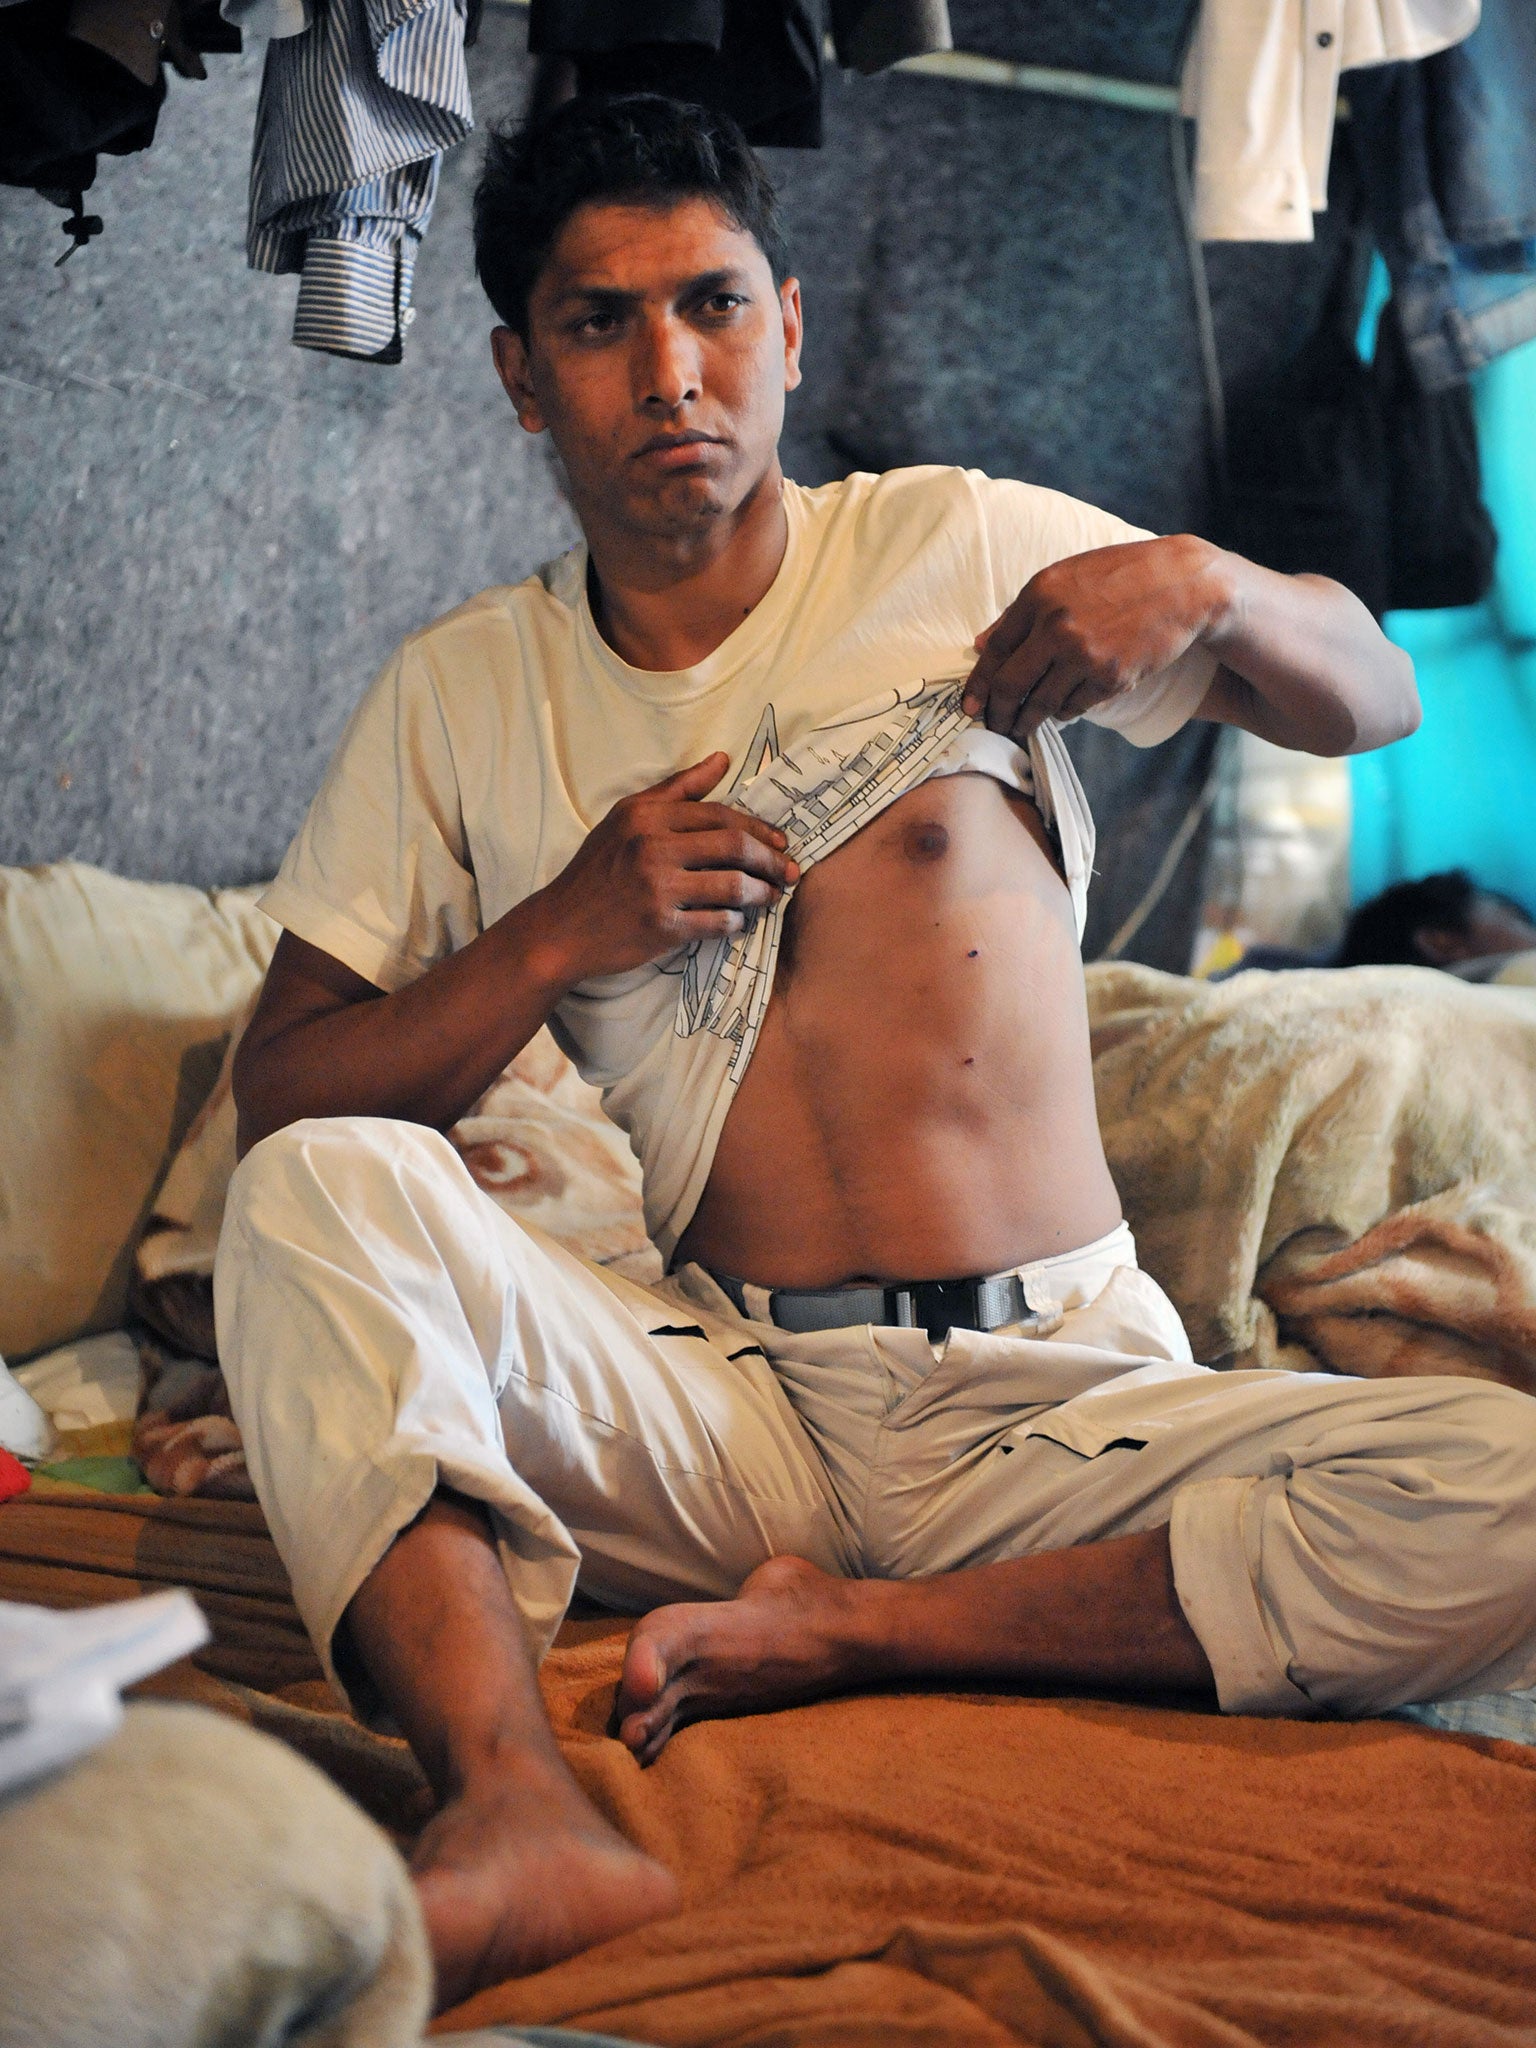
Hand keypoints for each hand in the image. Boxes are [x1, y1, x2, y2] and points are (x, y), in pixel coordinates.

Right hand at [532, 754, 799, 983]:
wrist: (561, 927)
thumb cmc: (597, 870)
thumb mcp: (626, 817)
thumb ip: (677, 789)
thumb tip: (722, 759)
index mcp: (646, 815)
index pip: (719, 814)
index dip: (759, 829)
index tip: (780, 843)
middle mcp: (651, 846)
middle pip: (733, 846)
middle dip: (771, 860)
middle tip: (789, 872)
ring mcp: (656, 887)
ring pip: (732, 885)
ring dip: (762, 892)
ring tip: (772, 896)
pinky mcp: (660, 926)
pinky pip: (716, 922)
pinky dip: (735, 922)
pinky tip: (739, 920)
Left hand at [962, 534, 1230, 741]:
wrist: (1182, 584)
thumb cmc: (1120, 577)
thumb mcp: (1065, 578)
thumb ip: (1021, 612)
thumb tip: (981, 644)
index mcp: (1039, 595)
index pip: (994, 651)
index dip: (978, 684)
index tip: (971, 705)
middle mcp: (1057, 626)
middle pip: (1010, 685)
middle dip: (996, 713)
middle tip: (992, 726)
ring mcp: (1084, 655)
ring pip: (1040, 704)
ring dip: (1026, 721)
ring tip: (1020, 727)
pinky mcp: (1110, 678)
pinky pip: (1072, 708)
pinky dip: (1062, 713)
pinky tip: (1061, 709)